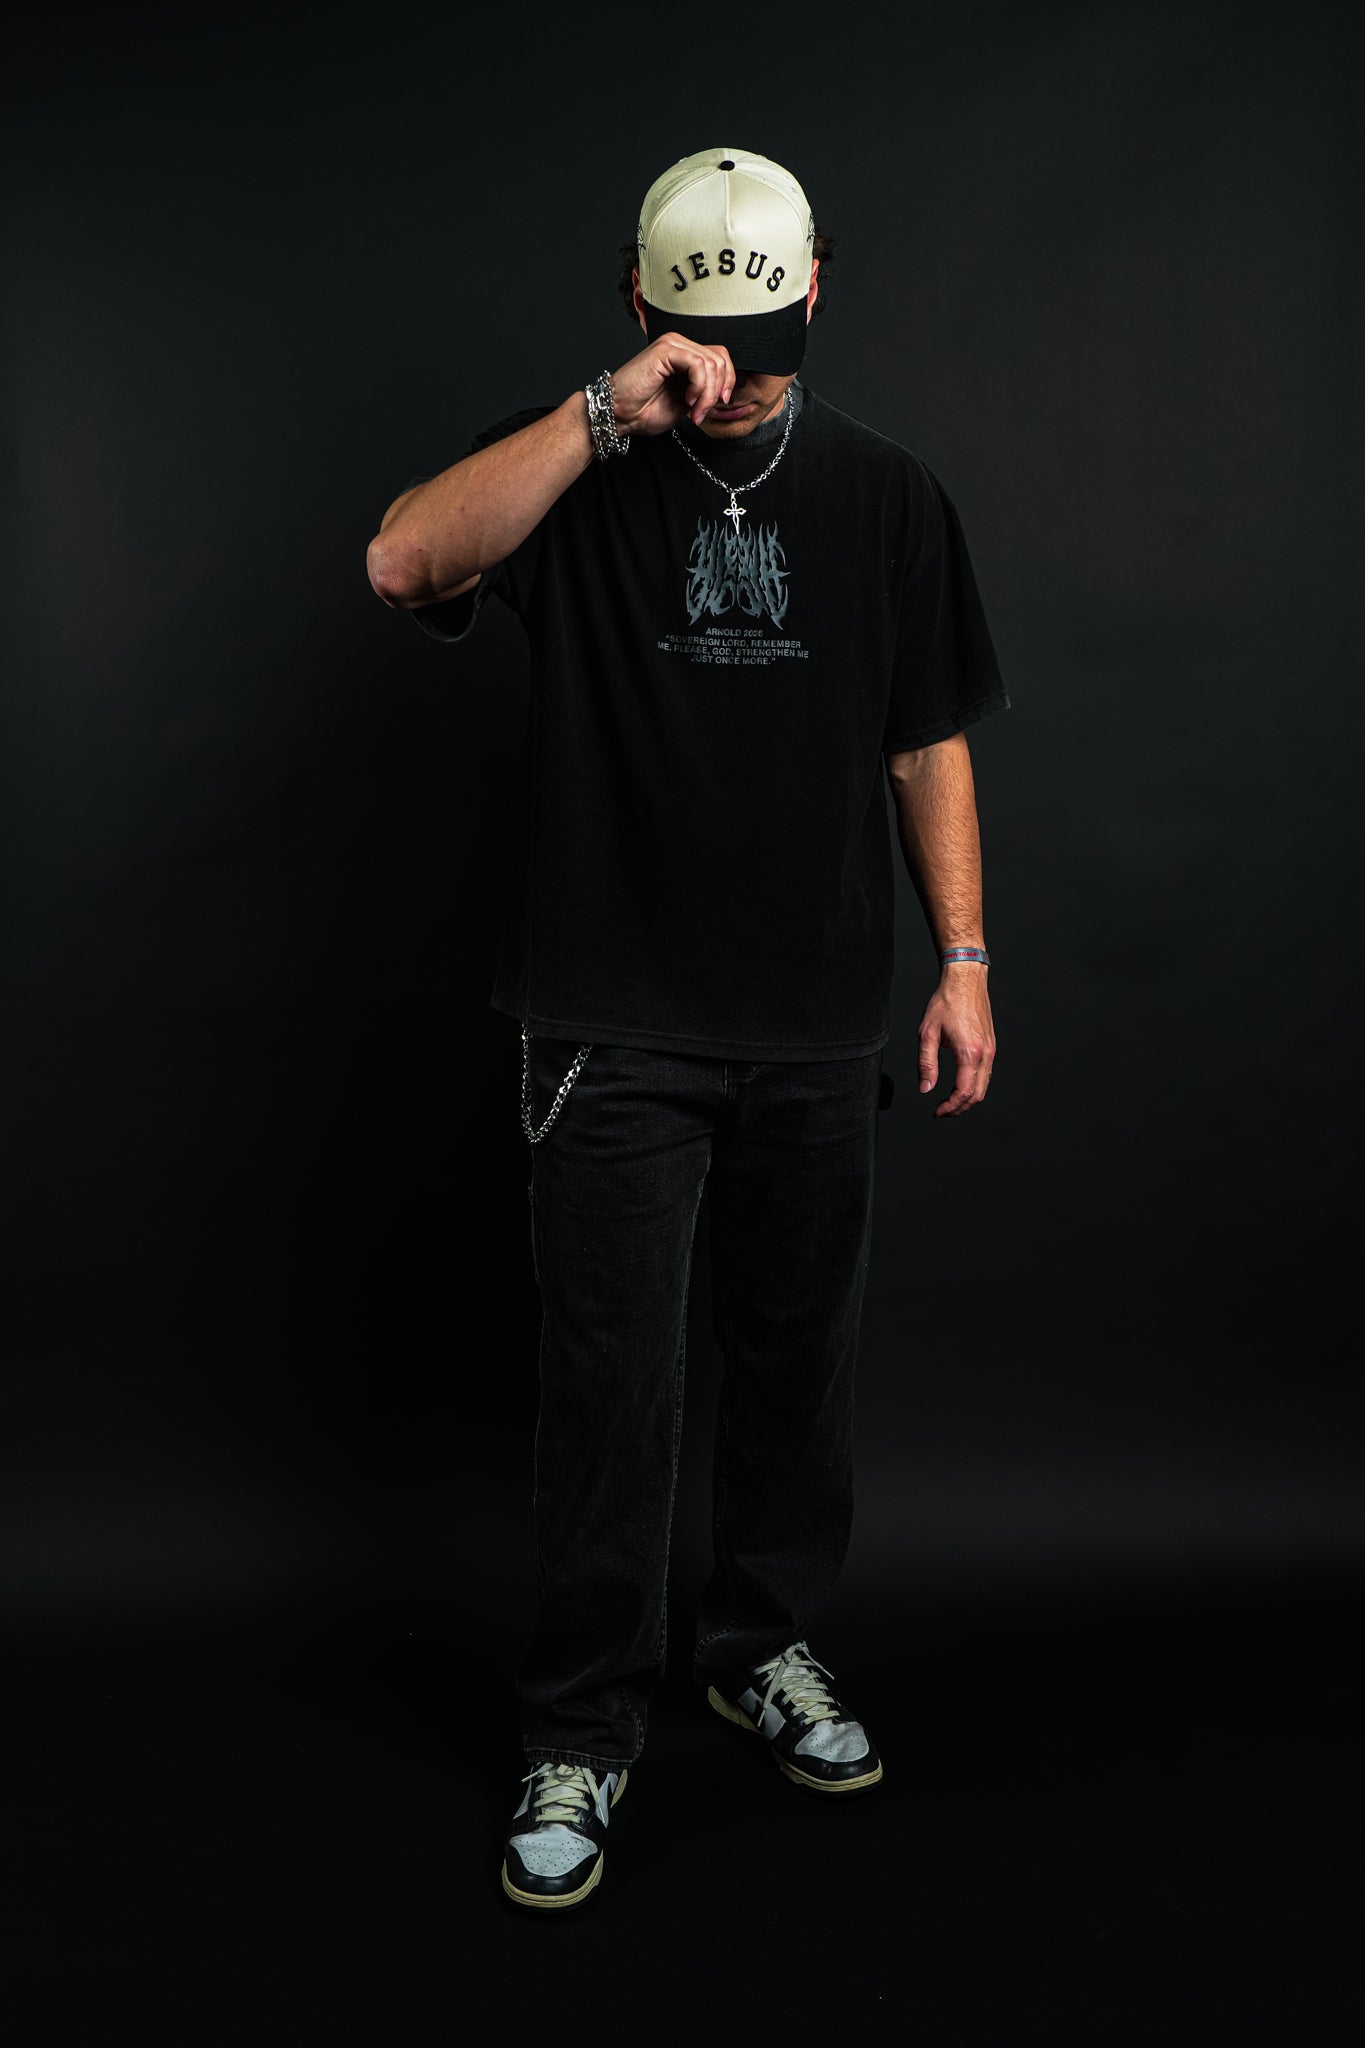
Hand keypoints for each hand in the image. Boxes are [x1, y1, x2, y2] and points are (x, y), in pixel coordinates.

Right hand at [609, 333, 736, 436]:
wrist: (620, 415)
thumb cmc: (644, 410)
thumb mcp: (686, 402)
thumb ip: (705, 391)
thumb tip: (725, 391)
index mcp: (685, 356)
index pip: (720, 358)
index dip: (727, 381)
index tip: (720, 403)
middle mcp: (679, 345)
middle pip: (720, 358)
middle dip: (717, 391)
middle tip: (702, 412)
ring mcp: (672, 344)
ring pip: (711, 363)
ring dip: (707, 394)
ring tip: (694, 410)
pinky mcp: (665, 349)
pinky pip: (698, 364)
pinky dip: (699, 386)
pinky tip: (687, 399)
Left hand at [917, 967, 995, 1116]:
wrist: (965, 979)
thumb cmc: (946, 1001)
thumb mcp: (927, 1033)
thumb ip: (926, 1064)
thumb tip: (925, 1089)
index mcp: (970, 1053)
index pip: (963, 1093)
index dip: (950, 1108)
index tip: (936, 1112)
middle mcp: (985, 1054)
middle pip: (977, 1095)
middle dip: (959, 1108)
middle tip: (942, 1111)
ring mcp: (991, 1050)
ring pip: (984, 1086)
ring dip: (967, 1099)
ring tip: (949, 1102)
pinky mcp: (991, 1045)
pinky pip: (986, 1074)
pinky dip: (974, 1086)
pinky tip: (959, 1086)